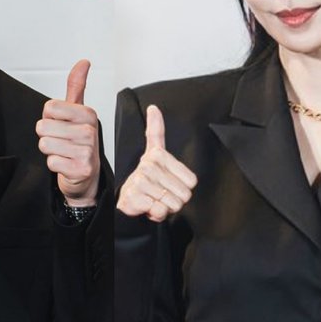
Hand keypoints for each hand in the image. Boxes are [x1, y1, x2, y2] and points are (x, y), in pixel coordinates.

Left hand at [38, 59, 100, 204]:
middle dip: (48, 136)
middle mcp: (90, 131)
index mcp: (88, 114)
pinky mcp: (81, 169)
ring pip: (45, 144)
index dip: (49, 118)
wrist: (86, 176)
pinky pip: (51, 162)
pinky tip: (66, 165)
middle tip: (62, 142)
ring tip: (64, 153)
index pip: (49, 107)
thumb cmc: (78, 142)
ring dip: (50, 151)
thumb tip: (84, 62)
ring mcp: (88, 151)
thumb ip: (76, 87)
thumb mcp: (77, 112)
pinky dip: (54, 165)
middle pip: (43, 126)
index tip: (62, 125)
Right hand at [116, 104, 197, 222]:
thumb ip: (156, 131)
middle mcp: (148, 165)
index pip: (192, 181)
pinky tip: (148, 206)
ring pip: (173, 204)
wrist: (128, 199)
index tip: (171, 182)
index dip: (184, 187)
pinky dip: (156, 214)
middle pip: (185, 194)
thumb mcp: (156, 154)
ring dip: (165, 207)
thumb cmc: (147, 180)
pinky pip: (160, 211)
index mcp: (158, 155)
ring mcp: (141, 181)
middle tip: (161, 194)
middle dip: (175, 199)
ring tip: (154, 199)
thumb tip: (153, 108)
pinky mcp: (135, 197)